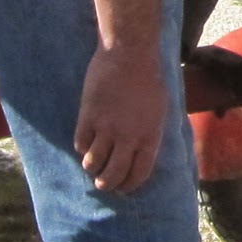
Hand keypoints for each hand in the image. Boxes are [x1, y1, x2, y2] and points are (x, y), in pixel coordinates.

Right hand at [74, 44, 165, 192]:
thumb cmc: (149, 77)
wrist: (129, 52)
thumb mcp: (161, 108)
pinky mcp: (88, 116)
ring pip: (93, 163)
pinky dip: (81, 148)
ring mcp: (107, 128)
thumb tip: (142, 153)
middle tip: (103, 184)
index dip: (129, 186)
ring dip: (91, 168)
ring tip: (92, 165)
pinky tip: (85, 144)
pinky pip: (80, 144)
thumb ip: (151, 132)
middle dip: (107, 184)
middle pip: (114, 175)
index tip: (122, 189)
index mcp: (150, 136)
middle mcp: (129, 137)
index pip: (139, 174)